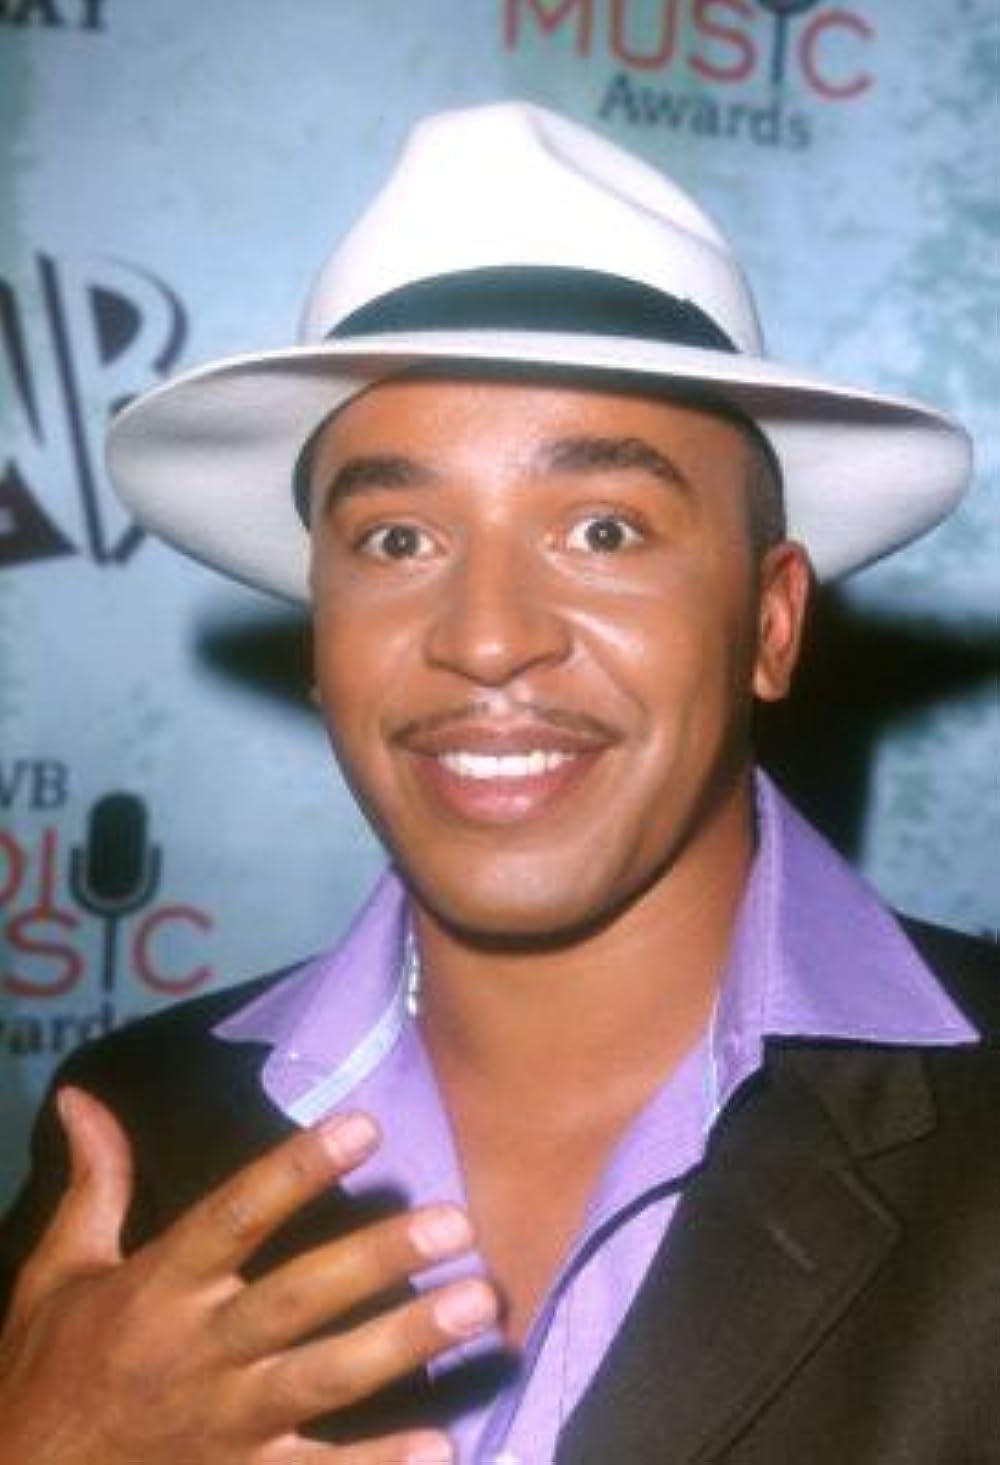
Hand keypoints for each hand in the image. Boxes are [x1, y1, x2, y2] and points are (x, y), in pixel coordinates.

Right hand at [0, 1086, 496, 1462]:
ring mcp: (224, 1424)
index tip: (365, 1126)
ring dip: (403, 1342)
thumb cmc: (46, 1370)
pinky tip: (442, 1446)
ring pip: (322, 1379)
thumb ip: (93, 1184)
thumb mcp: (59, 1271)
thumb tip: (85, 1098)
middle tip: (456, 1222)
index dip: (297, 1171)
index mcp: (157, 1288)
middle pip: (297, 1298)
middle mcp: (197, 1351)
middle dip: (378, 1258)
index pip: (234, 1218)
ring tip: (478, 1304)